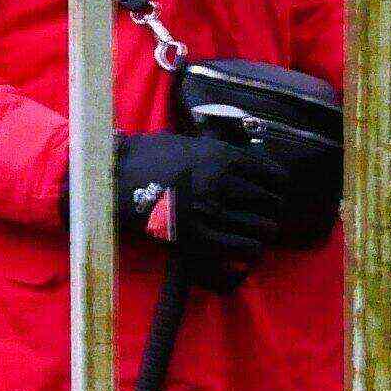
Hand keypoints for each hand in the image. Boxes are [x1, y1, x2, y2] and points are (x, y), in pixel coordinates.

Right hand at [114, 128, 295, 294]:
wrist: (112, 179)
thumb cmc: (149, 157)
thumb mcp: (189, 142)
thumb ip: (218, 149)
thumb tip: (246, 158)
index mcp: (221, 155)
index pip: (270, 173)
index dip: (278, 185)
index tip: (276, 191)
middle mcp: (220, 180)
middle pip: (269, 200)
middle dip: (272, 209)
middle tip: (268, 214)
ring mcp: (208, 209)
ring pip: (261, 225)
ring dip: (264, 231)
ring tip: (261, 233)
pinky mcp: (195, 236)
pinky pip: (240, 246)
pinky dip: (250, 249)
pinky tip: (248, 249)